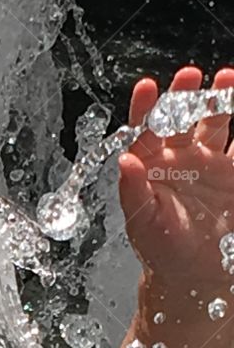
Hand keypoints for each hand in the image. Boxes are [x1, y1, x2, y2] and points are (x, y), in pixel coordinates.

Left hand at [119, 65, 233, 283]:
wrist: (196, 273)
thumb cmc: (162, 249)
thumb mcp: (144, 222)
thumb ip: (133, 191)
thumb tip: (124, 160)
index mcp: (151, 167)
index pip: (144, 132)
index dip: (145, 109)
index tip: (147, 87)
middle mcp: (179, 158)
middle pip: (180, 119)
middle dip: (183, 95)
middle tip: (188, 75)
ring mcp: (209, 162)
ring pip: (214, 123)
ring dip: (219, 100)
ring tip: (226, 77)